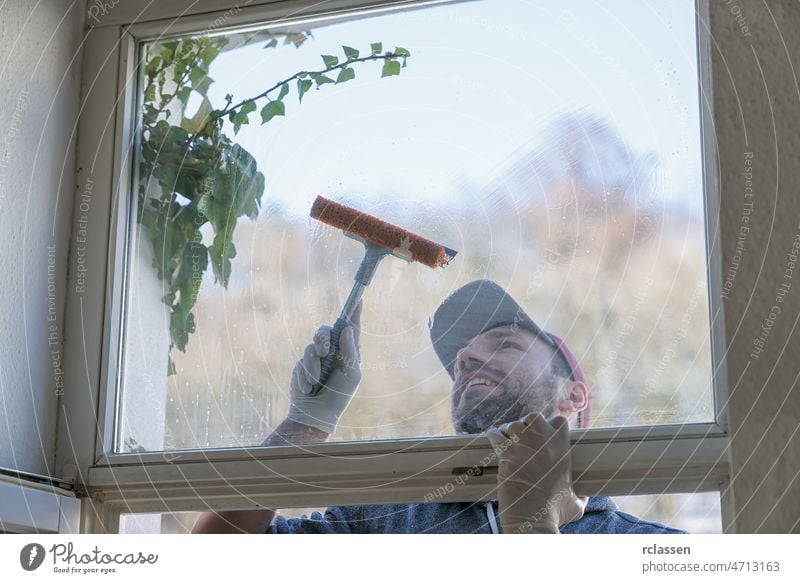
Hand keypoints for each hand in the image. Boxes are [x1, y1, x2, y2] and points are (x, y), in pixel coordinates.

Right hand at [287, 301, 361, 433]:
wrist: (316, 413)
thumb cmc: (340, 395)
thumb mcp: (352, 374)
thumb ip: (350, 352)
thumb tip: (348, 329)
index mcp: (348, 351)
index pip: (351, 327)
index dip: (354, 312)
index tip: (358, 299)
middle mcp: (333, 350)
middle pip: (326, 329)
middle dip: (324, 338)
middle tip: (324, 350)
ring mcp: (317, 356)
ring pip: (313, 344)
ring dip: (315, 364)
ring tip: (317, 380)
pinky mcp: (303, 363)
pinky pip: (303, 359)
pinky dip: (307, 374)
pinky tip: (309, 387)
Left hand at [486, 413, 585, 533]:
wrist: (533, 520)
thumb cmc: (555, 513)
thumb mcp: (577, 501)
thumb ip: (580, 492)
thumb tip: (584, 494)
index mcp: (563, 448)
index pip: (559, 421)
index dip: (551, 425)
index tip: (545, 433)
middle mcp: (544, 441)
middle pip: (534, 418)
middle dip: (528, 425)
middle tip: (524, 437)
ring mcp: (523, 445)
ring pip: (513, 425)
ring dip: (510, 431)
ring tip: (508, 441)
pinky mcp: (505, 453)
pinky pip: (495, 434)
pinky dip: (493, 435)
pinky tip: (493, 438)